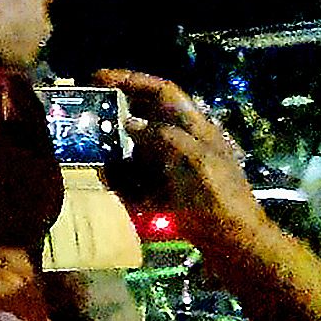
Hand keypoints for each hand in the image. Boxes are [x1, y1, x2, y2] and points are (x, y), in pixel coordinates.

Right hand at [93, 68, 269, 244]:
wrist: (235, 243)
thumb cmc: (219, 200)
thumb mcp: (195, 161)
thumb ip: (164, 137)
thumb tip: (130, 122)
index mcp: (196, 129)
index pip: (164, 92)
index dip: (133, 80)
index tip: (98, 78)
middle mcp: (184, 143)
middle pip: (147, 117)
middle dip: (118, 113)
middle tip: (85, 113)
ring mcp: (176, 168)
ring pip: (138, 148)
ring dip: (115, 149)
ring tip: (90, 151)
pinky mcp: (169, 191)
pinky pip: (138, 179)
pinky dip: (122, 180)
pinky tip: (109, 184)